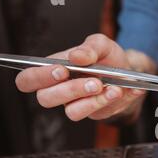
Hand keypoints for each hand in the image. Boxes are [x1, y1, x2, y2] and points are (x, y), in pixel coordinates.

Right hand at [15, 34, 144, 120]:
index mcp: (53, 69)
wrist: (129, 74)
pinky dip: (106, 102)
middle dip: (69, 90)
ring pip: (70, 111)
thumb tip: (77, 56)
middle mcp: (59, 89)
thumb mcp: (102, 44)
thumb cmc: (108, 58)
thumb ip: (90, 47)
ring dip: (90, 100)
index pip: (28, 79)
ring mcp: (74, 103)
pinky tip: (117, 91)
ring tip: (108, 86)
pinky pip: (91, 113)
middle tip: (93, 81)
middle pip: (45, 98)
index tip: (62, 69)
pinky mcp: (91, 112)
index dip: (38, 77)